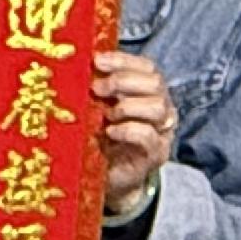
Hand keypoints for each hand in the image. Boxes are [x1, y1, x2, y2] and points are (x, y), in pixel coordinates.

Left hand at [93, 49, 175, 216]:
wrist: (111, 179)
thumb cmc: (104, 139)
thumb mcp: (100, 109)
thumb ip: (99, 89)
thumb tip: (78, 65)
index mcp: (148, 92)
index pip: (147, 67)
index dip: (124, 60)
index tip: (97, 61)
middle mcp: (161, 108)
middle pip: (155, 83)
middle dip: (123, 81)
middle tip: (96, 89)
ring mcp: (161, 131)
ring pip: (158, 107)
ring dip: (127, 106)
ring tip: (106, 115)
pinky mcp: (155, 154)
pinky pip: (148, 136)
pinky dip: (128, 130)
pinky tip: (110, 132)